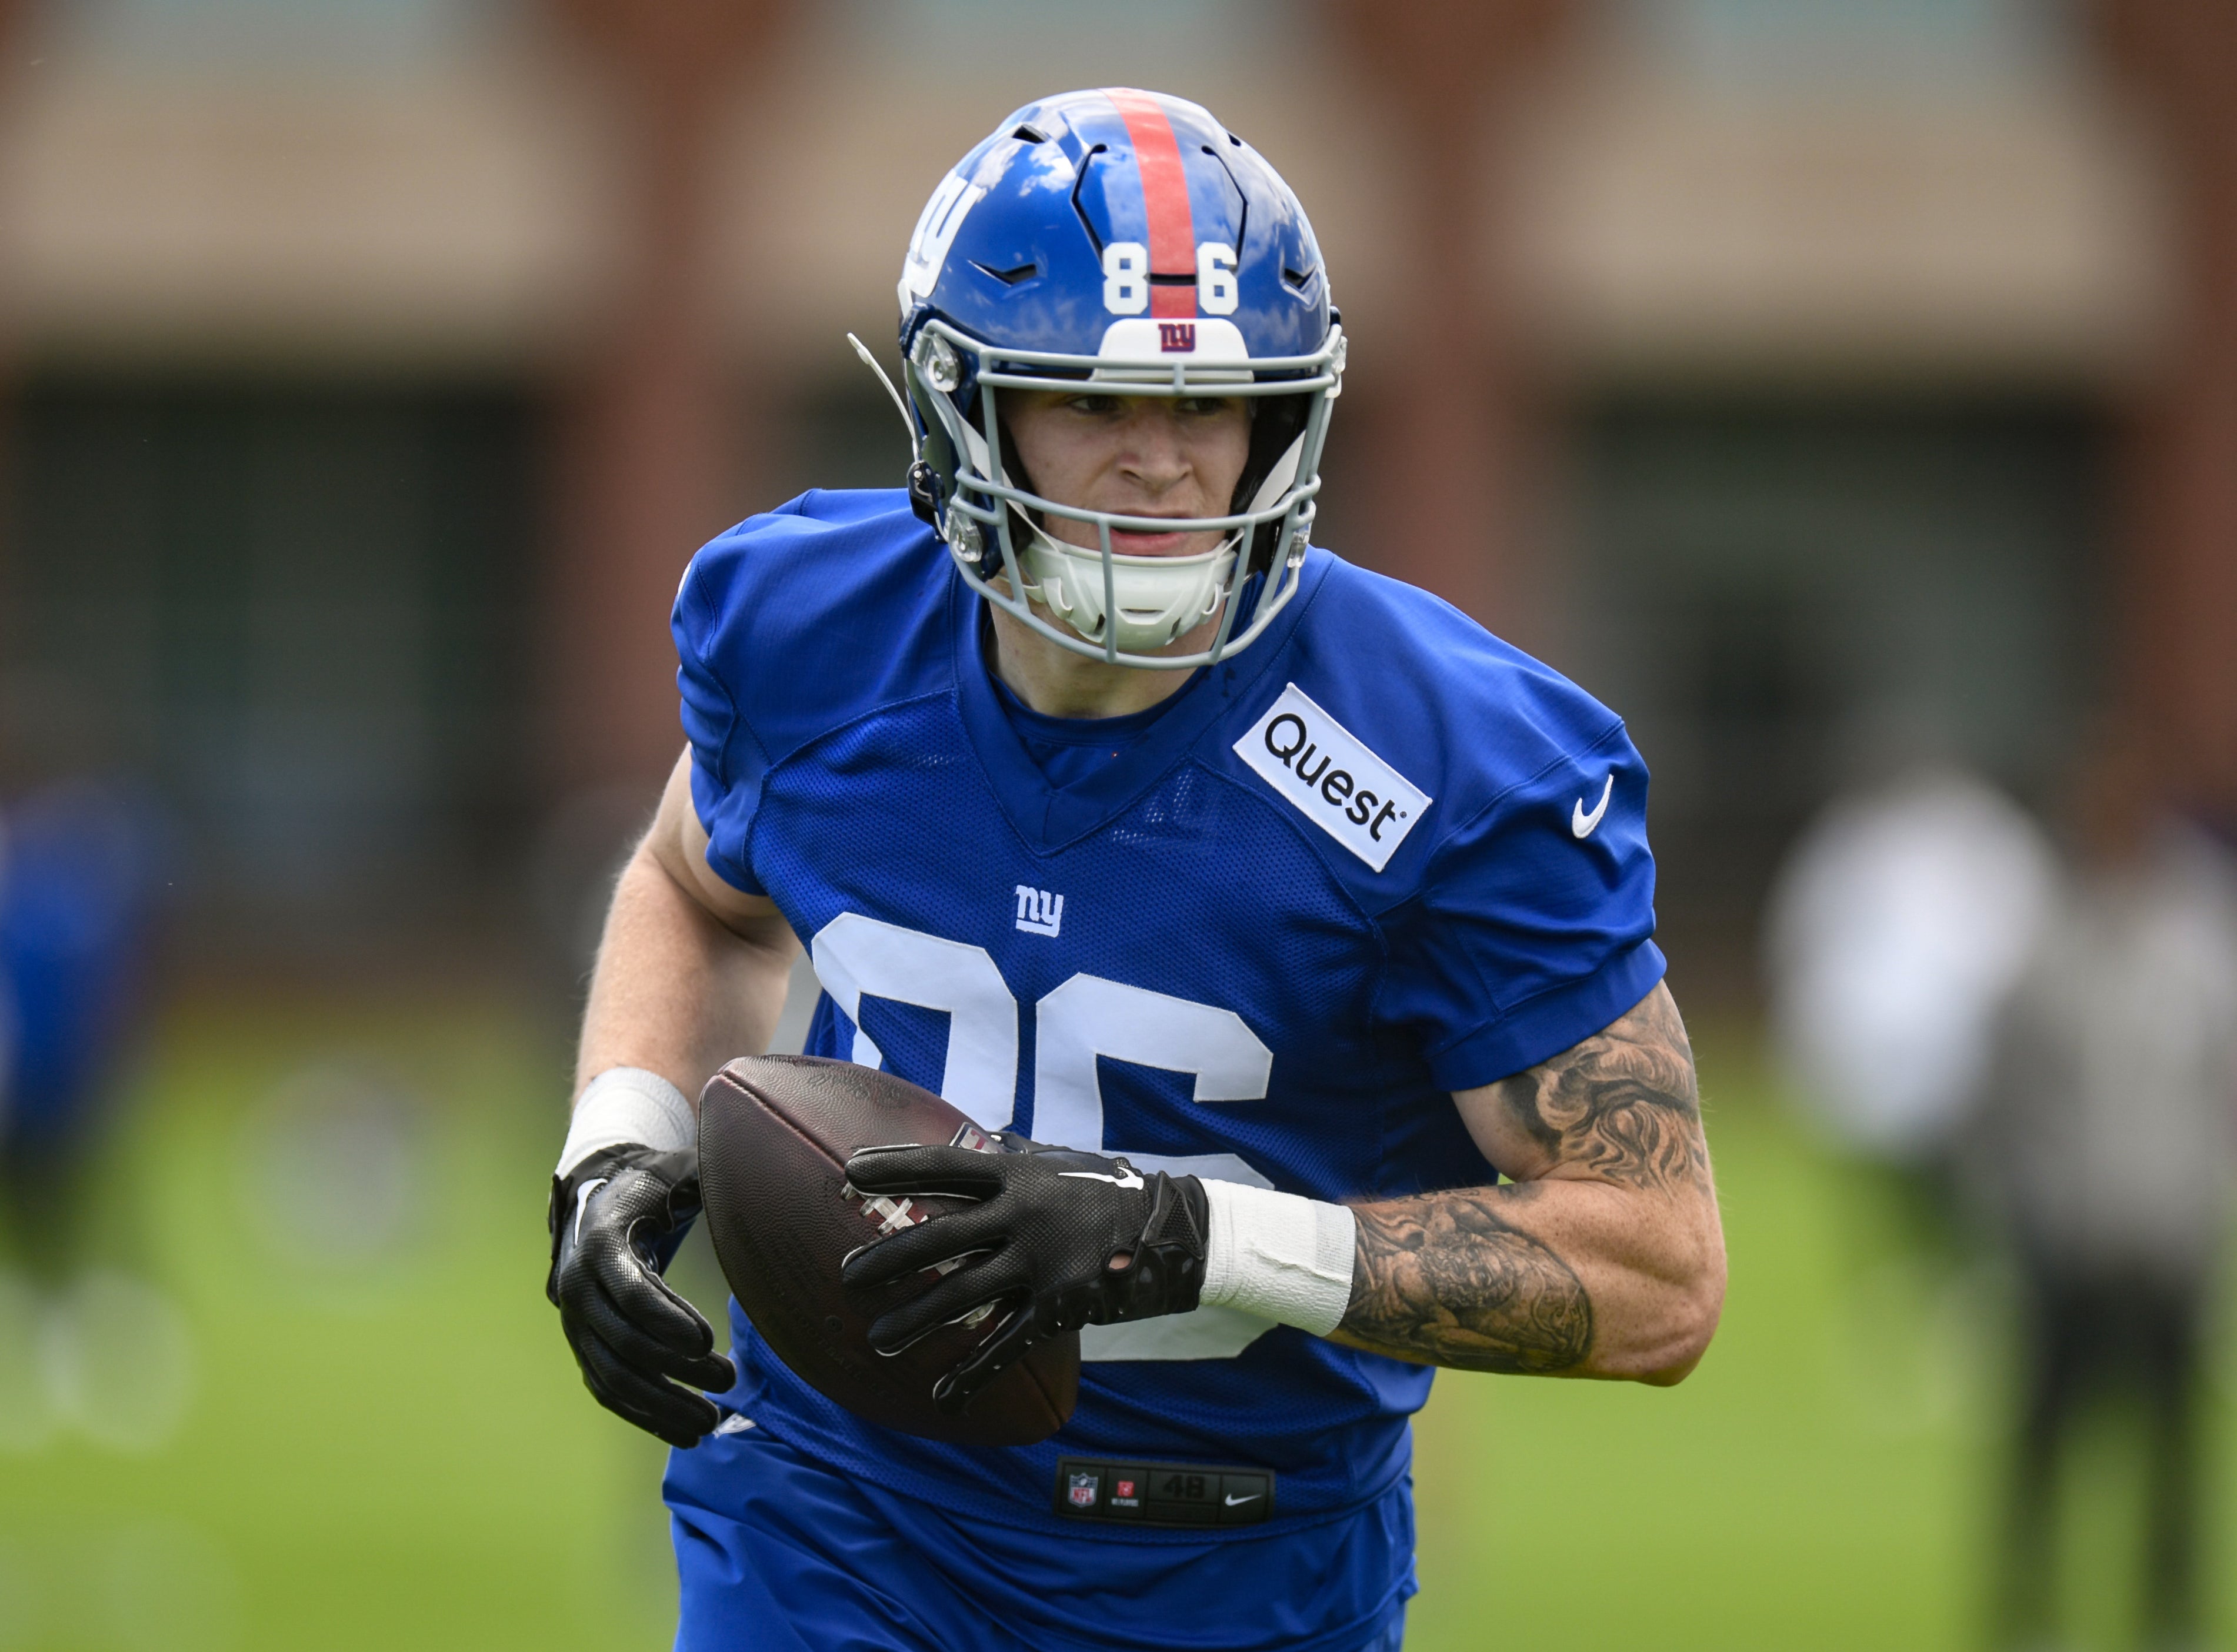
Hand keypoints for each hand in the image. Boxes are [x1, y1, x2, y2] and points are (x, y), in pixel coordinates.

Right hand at [547, 1144, 735, 1447]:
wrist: (602, 1205)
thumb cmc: (652, 1188)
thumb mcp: (679, 1172)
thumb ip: (712, 1175)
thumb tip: (762, 1168)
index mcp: (601, 1242)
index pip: (630, 1290)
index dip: (667, 1318)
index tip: (708, 1340)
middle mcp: (578, 1288)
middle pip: (624, 1341)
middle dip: (676, 1368)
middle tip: (729, 1379)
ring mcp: (577, 1325)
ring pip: (614, 1377)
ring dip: (662, 1405)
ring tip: (712, 1420)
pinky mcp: (585, 1349)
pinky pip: (609, 1391)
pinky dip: (644, 1416)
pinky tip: (685, 1434)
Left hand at [840, 1135, 1208, 1412]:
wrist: (1178, 1231)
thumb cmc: (1111, 1191)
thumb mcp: (1063, 1162)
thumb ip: (1017, 1157)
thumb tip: (980, 1141)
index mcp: (1020, 1174)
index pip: (945, 1165)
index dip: (896, 1167)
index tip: (850, 1173)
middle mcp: (1024, 1214)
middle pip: (940, 1236)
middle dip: (888, 1259)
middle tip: (848, 1277)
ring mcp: (1042, 1261)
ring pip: (962, 1294)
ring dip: (915, 1320)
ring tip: (880, 1338)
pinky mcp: (1062, 1305)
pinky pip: (1007, 1344)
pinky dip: (972, 1374)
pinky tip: (942, 1395)